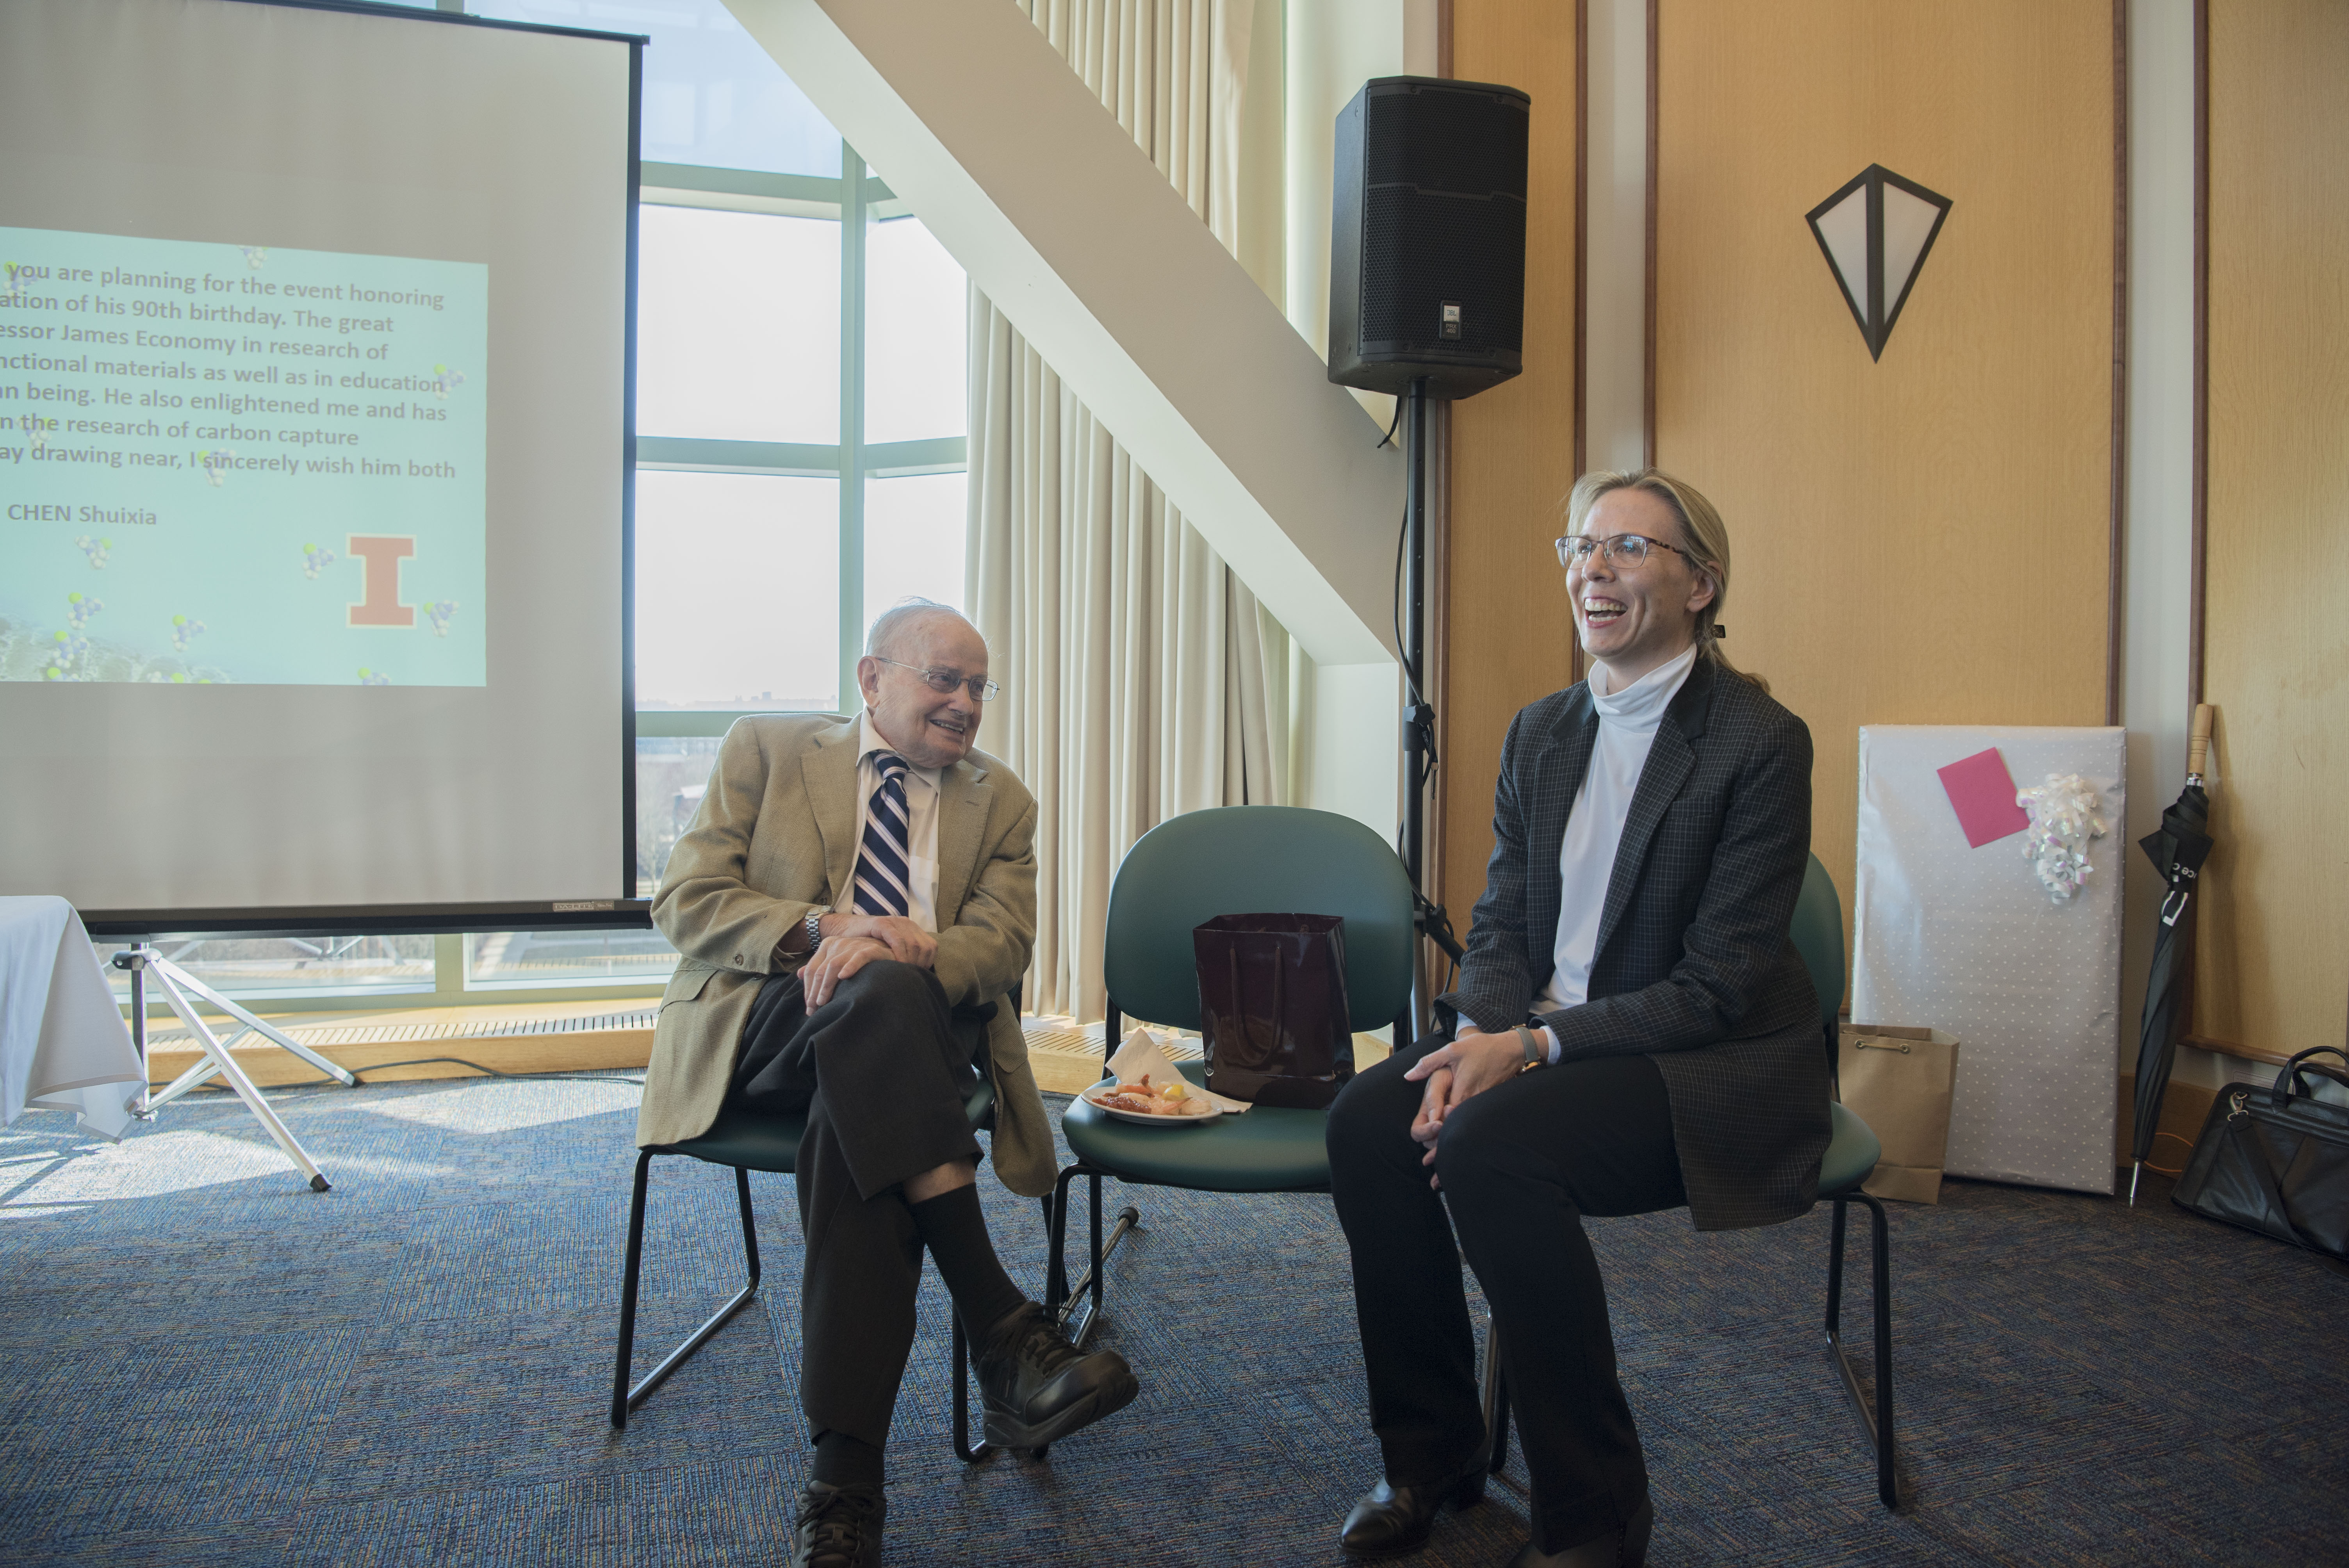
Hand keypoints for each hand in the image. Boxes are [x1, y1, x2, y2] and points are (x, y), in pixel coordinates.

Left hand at [802, 934, 892, 1007]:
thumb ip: (819, 967)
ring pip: (833, 966)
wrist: (888, 952)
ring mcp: (853, 945)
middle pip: (820, 971)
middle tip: (813, 1010)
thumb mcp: (837, 962)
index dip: (807, 990)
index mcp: (827, 946)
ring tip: (823, 1002)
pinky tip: (844, 977)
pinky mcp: (870, 949)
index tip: (809, 1007)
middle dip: (814, 992)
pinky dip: (850, 966)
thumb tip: (798, 974)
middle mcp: (838, 944)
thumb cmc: (860, 962)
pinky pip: (858, 958)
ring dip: (826, 986)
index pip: (811, 970)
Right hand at [829, 912, 935, 969]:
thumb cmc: (870, 947)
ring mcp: (895, 922)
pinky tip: (895, 964)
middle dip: (919, 964)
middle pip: (924, 947)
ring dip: (910, 961)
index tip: (918, 975)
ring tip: (903, 973)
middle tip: (910, 977)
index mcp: (913, 930)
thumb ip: (907, 958)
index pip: (931, 947)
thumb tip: (922, 975)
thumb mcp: (893, 952)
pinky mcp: (882, 924)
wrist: (848, 932)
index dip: (927, 963)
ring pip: (914, 943)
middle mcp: (907, 923)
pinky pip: (897, 939)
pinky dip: (899, 953)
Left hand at [1402, 1025, 1529, 1164]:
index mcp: (1462, 1091)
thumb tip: (1408, 1075)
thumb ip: (1429, 1063)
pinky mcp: (1488, 1103)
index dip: (1435, 1137)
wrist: (1511, 1049)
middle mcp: (1472, 1102)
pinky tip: (1465, 1150)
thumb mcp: (1452, 1050)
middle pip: (1457, 1131)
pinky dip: (1469, 1138)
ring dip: (1456, 1150)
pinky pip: (1476, 1124)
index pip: (1446, 1119)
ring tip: (1445, 1173)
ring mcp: (1482, 1104)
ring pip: (1467, 1131)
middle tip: (1433, 1174)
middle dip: (1444, 1153)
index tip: (1427, 1155)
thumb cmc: (1481, 1048)